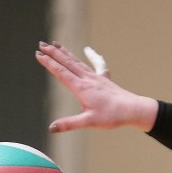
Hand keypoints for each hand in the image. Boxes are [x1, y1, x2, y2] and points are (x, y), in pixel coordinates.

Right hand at [36, 41, 158, 132]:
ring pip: (78, 61)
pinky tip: (88, 50)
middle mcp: (88, 79)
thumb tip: (51, 128)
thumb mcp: (89, 122)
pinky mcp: (104, 79)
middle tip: (41, 44)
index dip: (49, 63)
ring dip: (66, 53)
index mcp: (81, 88)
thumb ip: (69, 124)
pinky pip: (96, 64)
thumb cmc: (112, 116)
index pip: (61, 72)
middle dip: (53, 53)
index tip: (38, 54)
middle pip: (67, 63)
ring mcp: (96, 77)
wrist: (133, 109)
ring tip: (56, 44)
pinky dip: (91, 56)